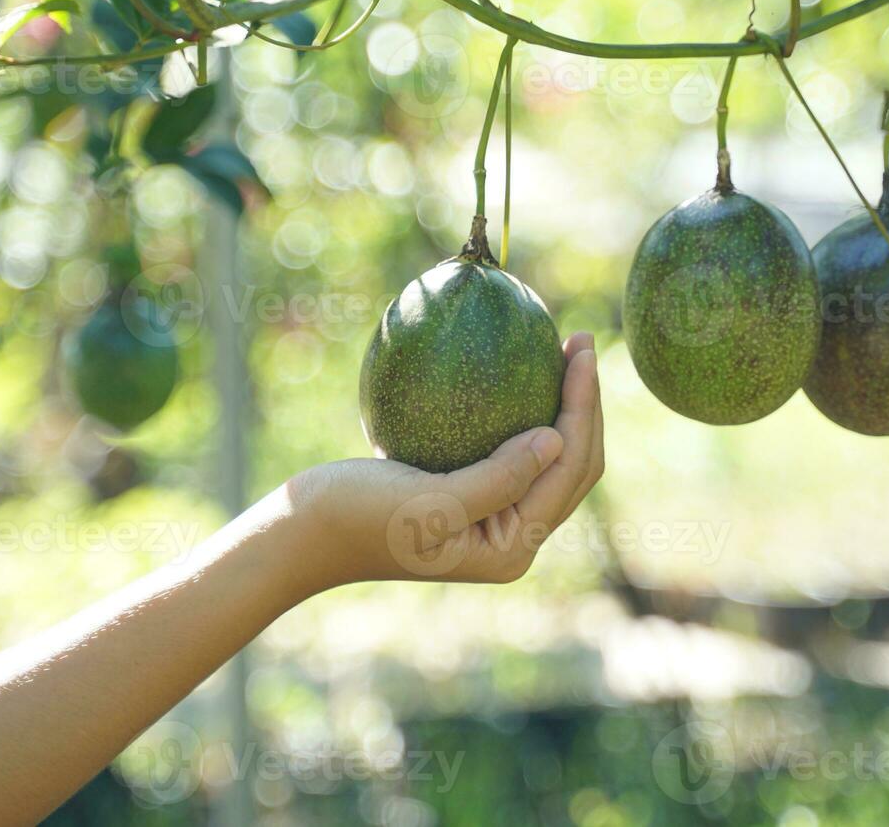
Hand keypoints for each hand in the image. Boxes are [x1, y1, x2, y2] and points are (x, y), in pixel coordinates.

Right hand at [290, 332, 604, 586]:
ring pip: (550, 458)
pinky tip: (516, 369)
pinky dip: (525, 412)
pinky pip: (513, 451)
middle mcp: (512, 538)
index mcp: (512, 547)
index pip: (569, 469)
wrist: (303, 534)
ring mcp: (493, 520)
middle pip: (573, 464)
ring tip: (563, 351)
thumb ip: (497, 479)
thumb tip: (555, 438)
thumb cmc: (356, 516)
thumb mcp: (428, 502)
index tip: (581, 348)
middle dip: (586, 404)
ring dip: (563, 406)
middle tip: (583, 340)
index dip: (584, 406)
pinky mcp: (470, 498)